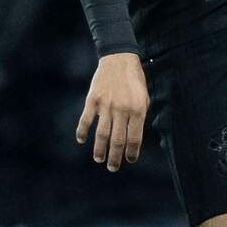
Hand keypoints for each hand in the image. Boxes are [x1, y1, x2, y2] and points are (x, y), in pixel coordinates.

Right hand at [76, 52, 148, 170]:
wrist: (119, 58)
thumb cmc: (134, 80)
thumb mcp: (144, 97)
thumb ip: (139, 116)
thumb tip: (133, 137)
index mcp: (137, 110)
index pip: (135, 138)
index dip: (132, 152)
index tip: (130, 160)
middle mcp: (122, 109)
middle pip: (117, 140)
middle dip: (115, 157)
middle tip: (113, 168)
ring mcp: (106, 105)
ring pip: (101, 134)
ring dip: (99, 150)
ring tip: (99, 159)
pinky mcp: (92, 100)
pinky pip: (86, 120)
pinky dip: (82, 131)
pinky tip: (82, 140)